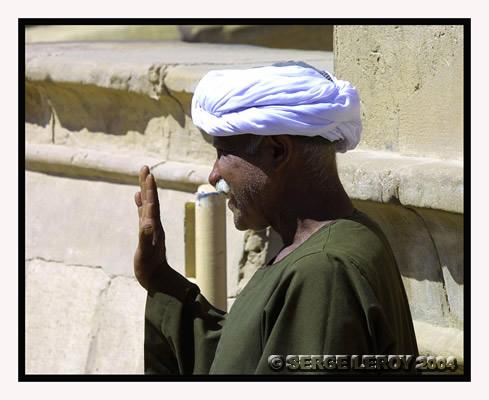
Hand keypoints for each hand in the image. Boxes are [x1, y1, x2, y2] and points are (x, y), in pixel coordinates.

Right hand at [134, 165, 167, 290]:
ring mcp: (150, 227)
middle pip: (150, 199)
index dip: (149, 188)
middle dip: (147, 184)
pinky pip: (143, 213)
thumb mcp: (146, 254)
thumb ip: (147, 239)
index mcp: (153, 226)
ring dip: (145, 190)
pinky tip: (137, 197)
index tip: (148, 173)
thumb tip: (148, 224)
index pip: (152, 203)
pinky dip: (140, 203)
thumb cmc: (150, 269)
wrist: (157, 279)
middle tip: (145, 167)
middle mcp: (153, 224)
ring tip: (144, 176)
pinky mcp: (146, 232)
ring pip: (147, 204)